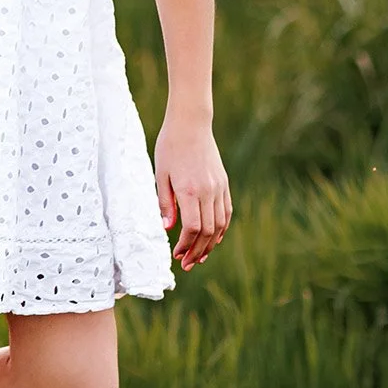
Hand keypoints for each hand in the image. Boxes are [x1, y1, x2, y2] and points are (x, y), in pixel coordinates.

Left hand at [154, 115, 230, 270]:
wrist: (191, 124)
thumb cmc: (170, 147)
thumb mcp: (161, 174)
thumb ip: (165, 202)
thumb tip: (166, 228)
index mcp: (189, 190)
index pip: (192, 228)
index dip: (186, 245)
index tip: (176, 254)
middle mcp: (208, 191)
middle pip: (207, 231)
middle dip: (197, 251)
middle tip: (187, 263)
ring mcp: (219, 188)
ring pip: (220, 225)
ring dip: (210, 244)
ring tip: (199, 256)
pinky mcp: (224, 184)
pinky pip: (226, 212)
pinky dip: (220, 229)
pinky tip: (212, 238)